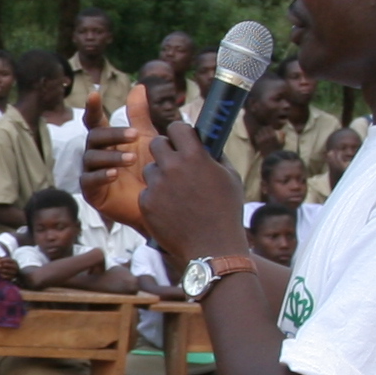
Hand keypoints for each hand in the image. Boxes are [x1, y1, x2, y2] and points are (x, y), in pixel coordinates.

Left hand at [126, 125, 245, 267]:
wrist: (212, 247)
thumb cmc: (226, 212)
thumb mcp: (230, 177)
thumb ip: (215, 156)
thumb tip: (206, 142)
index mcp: (195, 156)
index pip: (176, 127)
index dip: (179, 132)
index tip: (181, 138)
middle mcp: (172, 167)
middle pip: (157, 143)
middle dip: (165, 150)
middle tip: (174, 161)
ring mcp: (156, 185)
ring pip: (150, 168)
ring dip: (160, 175)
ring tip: (177, 191)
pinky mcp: (146, 203)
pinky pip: (147, 191)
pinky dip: (156, 197)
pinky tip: (171, 209)